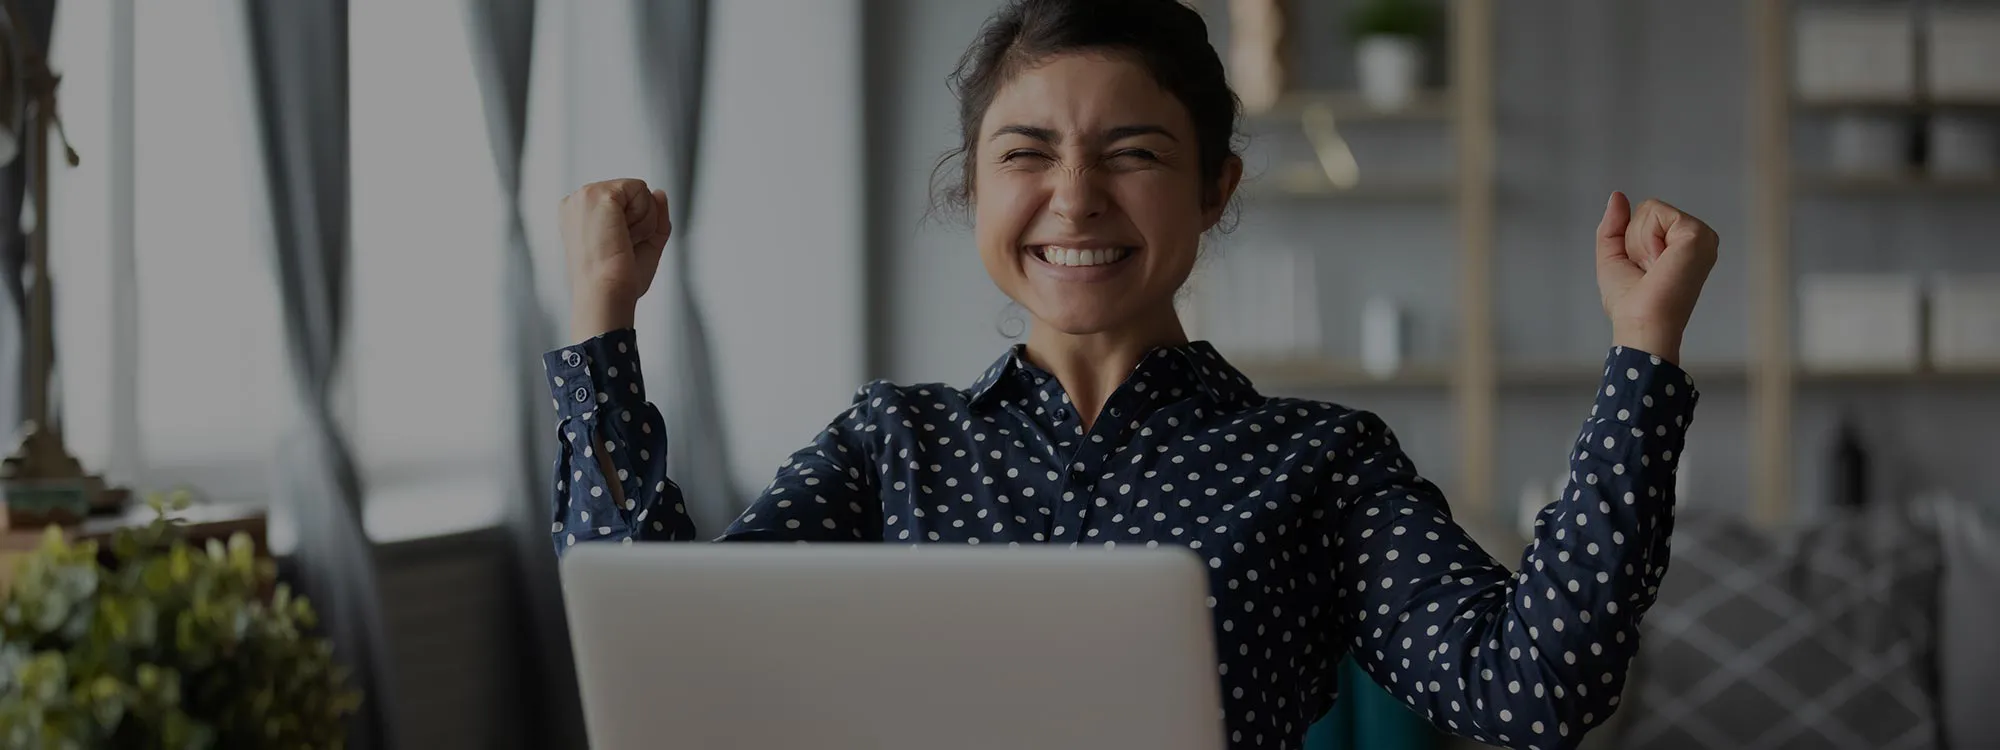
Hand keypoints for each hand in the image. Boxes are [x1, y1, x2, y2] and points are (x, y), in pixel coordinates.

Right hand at [559, 178, 671, 339]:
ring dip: (643, 221)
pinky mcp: (599, 194)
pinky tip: (626, 234)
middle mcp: (578, 201)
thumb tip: (659, 192)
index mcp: (580, 214)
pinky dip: (644, 217)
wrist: (607, 293)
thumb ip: (654, 216)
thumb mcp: (644, 243)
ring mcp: (586, 195)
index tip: (617, 248)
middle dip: (639, 221)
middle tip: (621, 246)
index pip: (623, 202)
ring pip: (639, 192)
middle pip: (632, 194)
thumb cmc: (618, 280)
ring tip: (621, 242)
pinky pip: (641, 190)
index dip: (633, 226)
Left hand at [1595, 192, 1718, 364]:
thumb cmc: (1630, 302)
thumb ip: (1614, 225)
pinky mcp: (1698, 234)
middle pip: (1647, 210)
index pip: (1645, 217)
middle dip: (1633, 240)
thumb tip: (1618, 195)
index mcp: (1681, 244)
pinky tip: (1660, 262)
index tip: (1643, 271)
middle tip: (1648, 270)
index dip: (1630, 242)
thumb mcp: (1613, 257)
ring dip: (1639, 242)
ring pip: (1650, 210)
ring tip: (1654, 268)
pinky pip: (1656, 213)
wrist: (1642, 323)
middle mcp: (1695, 238)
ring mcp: (1700, 235)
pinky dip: (1646, 239)